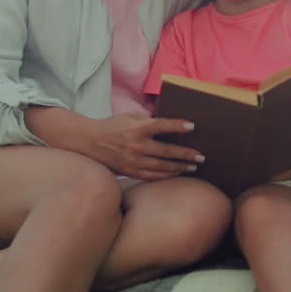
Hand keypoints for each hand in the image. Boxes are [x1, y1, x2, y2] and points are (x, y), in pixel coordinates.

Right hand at [87, 112, 204, 180]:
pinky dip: (165, 175)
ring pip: (161, 167)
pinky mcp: (129, 171)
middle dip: (186, 155)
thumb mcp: (130, 116)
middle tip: (201, 157)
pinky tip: (175, 173)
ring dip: (179, 167)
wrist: (89, 141)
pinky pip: (151, 176)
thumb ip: (149, 119)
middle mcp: (135, 145)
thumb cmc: (113, 125)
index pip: (161, 126)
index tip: (192, 126)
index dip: (177, 126)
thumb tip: (169, 123)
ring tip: (192, 167)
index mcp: (136, 128)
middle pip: (166, 151)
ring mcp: (132, 160)